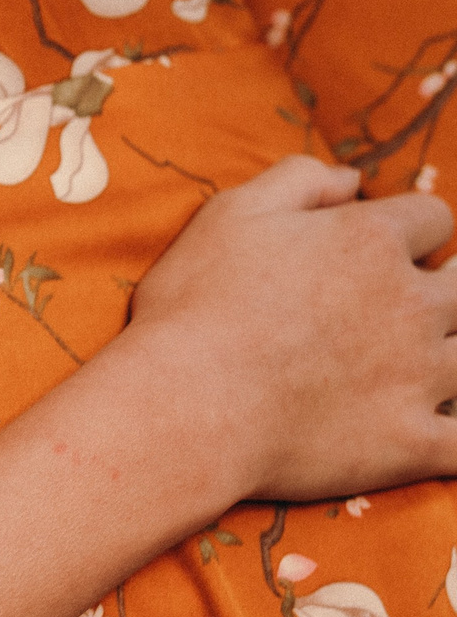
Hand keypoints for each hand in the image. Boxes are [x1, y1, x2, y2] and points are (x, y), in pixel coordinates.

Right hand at [124, 155, 456, 501]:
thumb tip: (351, 176)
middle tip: (399, 306)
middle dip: (444, 286)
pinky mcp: (413, 440)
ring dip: (447, 355)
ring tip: (407, 363)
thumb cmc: (198, 305)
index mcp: (371, 242)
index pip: (432, 218)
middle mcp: (411, 304)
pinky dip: (455, 434)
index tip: (381, 247)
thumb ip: (298, 179)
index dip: (408, 228)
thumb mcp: (230, 214)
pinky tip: (439, 427)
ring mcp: (420, 376)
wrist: (187, 404)